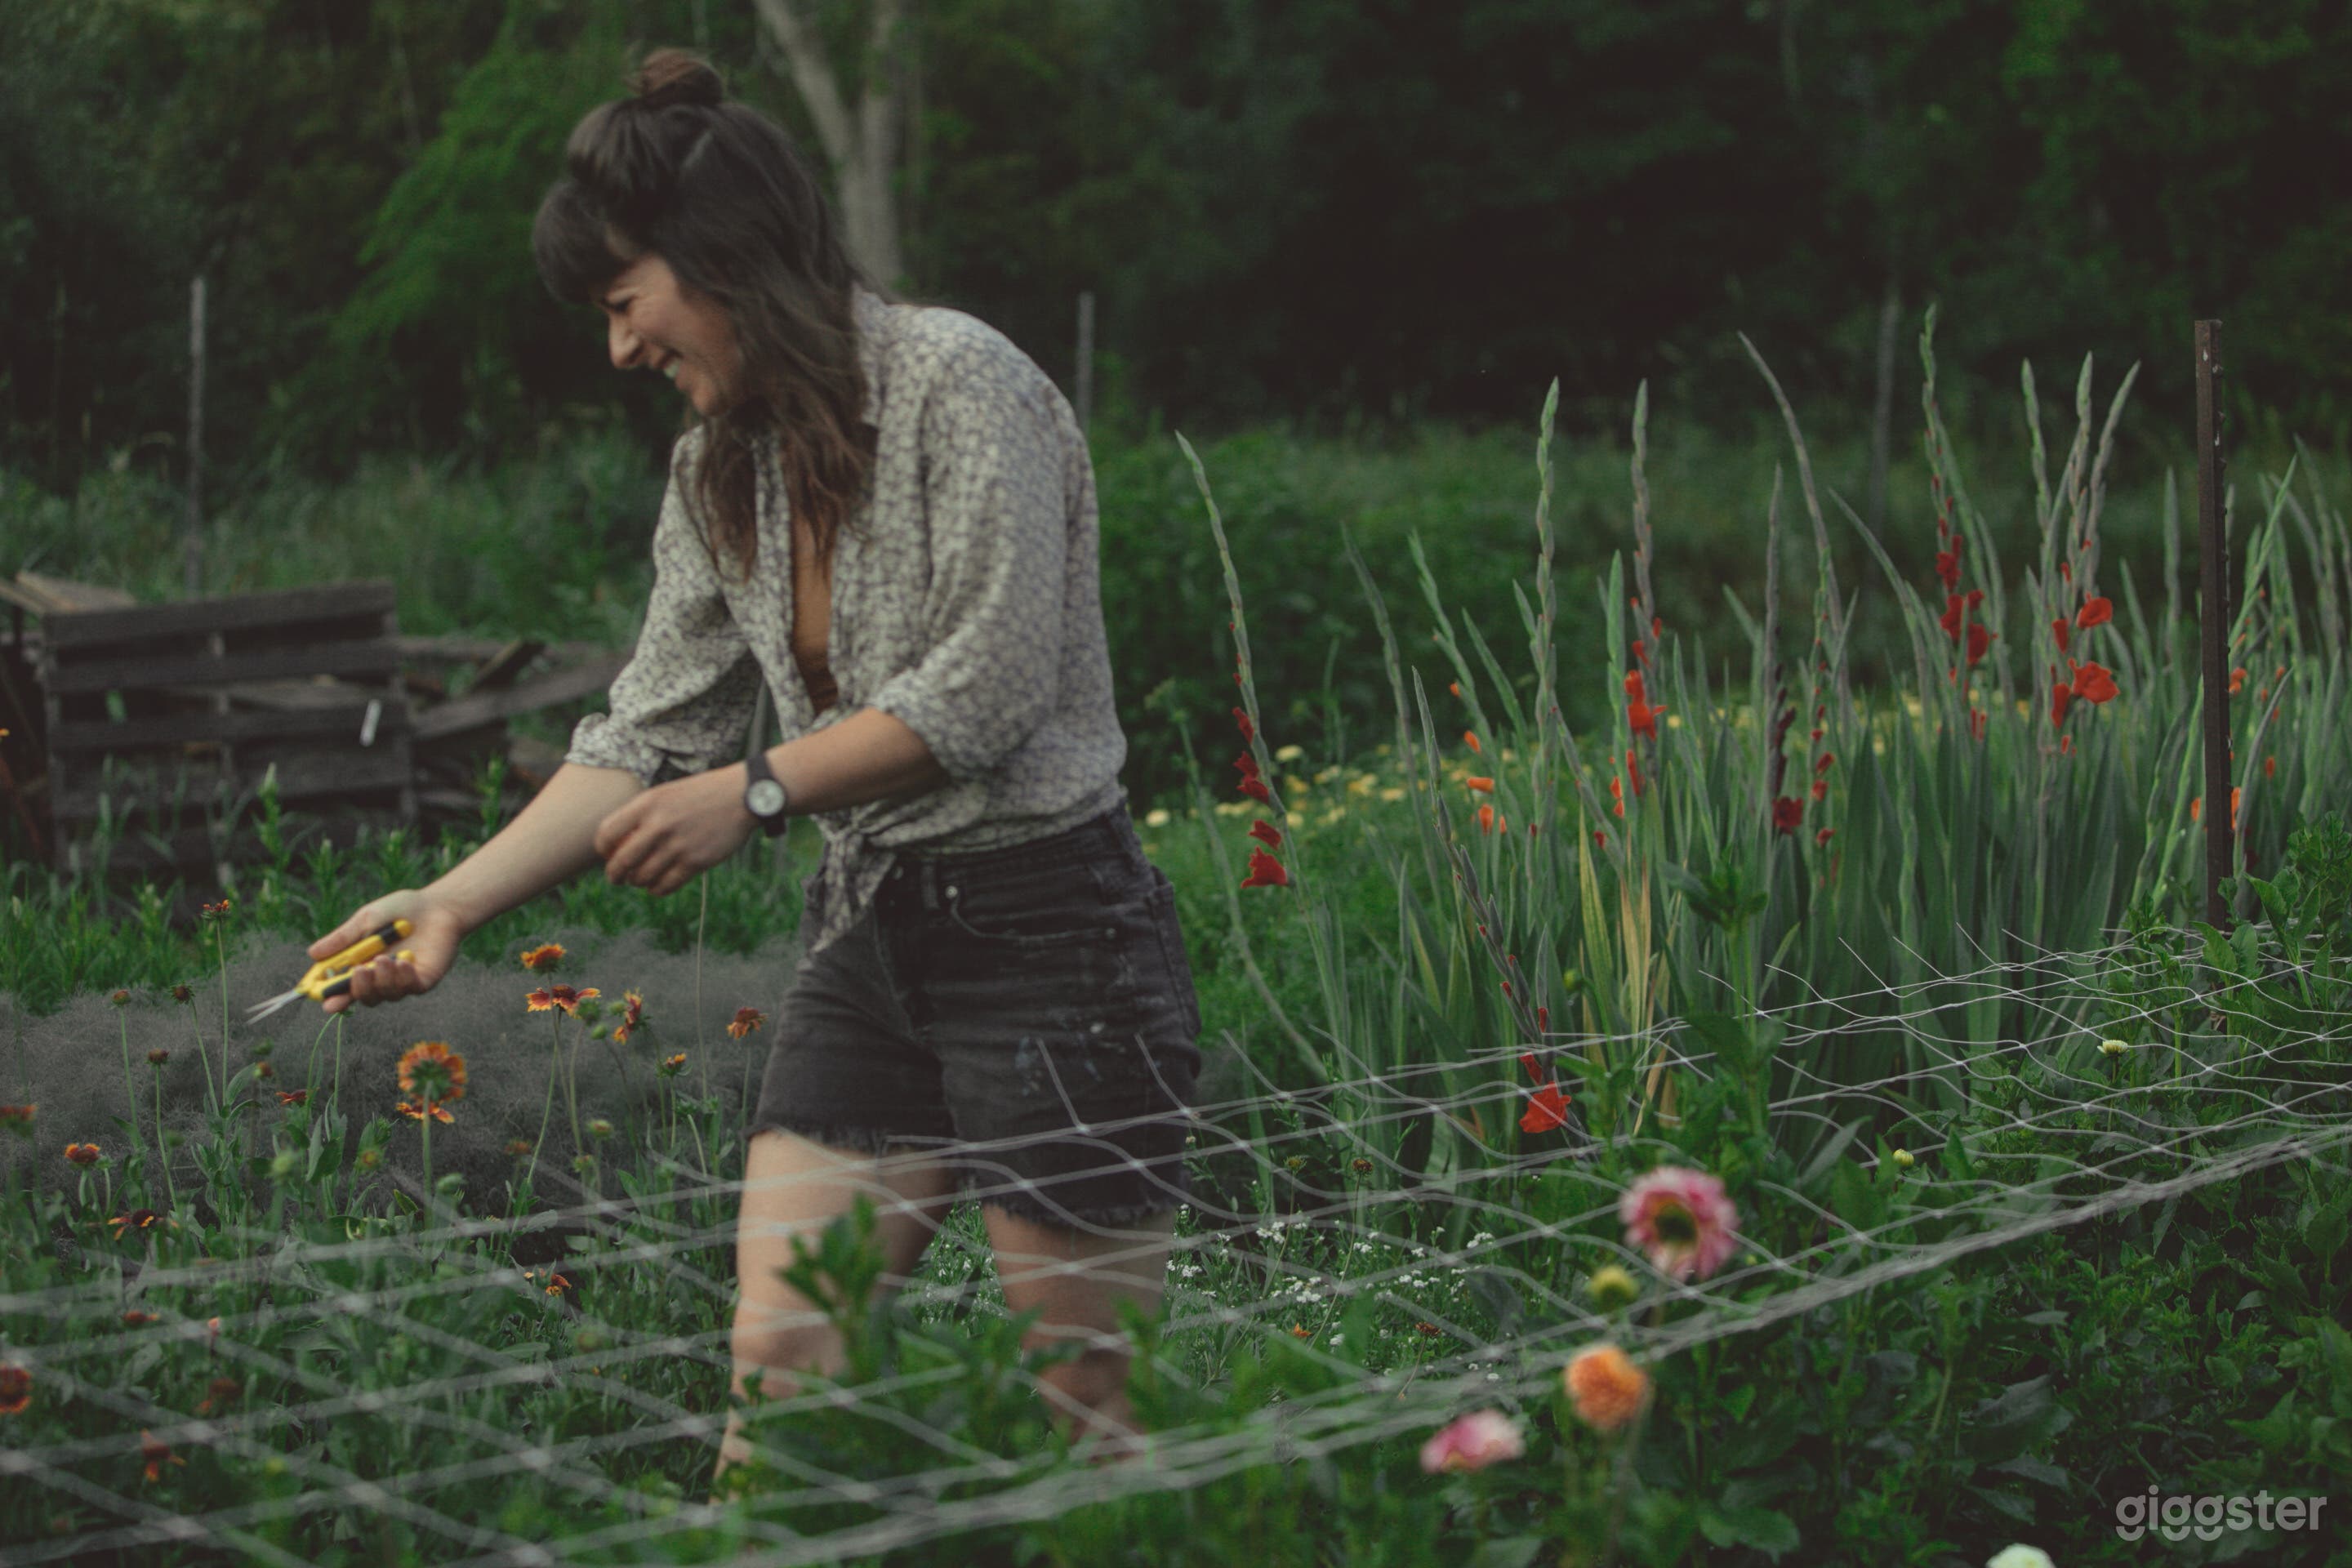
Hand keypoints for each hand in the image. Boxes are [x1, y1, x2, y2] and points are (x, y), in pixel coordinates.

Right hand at [309, 890, 465, 1014]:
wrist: (437, 904)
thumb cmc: (399, 910)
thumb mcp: (366, 920)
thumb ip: (343, 938)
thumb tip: (312, 953)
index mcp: (361, 965)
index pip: (343, 989)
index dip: (332, 998)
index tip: (325, 1001)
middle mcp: (381, 977)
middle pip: (364, 997)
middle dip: (358, 989)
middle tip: (359, 971)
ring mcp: (402, 981)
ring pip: (386, 995)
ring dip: (382, 979)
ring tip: (383, 958)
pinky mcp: (423, 980)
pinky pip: (409, 988)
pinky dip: (403, 978)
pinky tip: (403, 961)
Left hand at [594, 765, 757, 897]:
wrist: (741, 796)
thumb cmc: (700, 794)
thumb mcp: (665, 794)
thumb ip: (641, 814)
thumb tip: (617, 843)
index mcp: (647, 804)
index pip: (606, 834)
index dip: (602, 850)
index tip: (608, 855)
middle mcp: (659, 825)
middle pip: (621, 862)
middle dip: (614, 875)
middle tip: (617, 878)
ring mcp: (677, 845)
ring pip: (642, 877)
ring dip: (638, 882)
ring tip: (641, 880)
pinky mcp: (695, 861)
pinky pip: (665, 886)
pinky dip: (657, 890)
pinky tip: (658, 886)